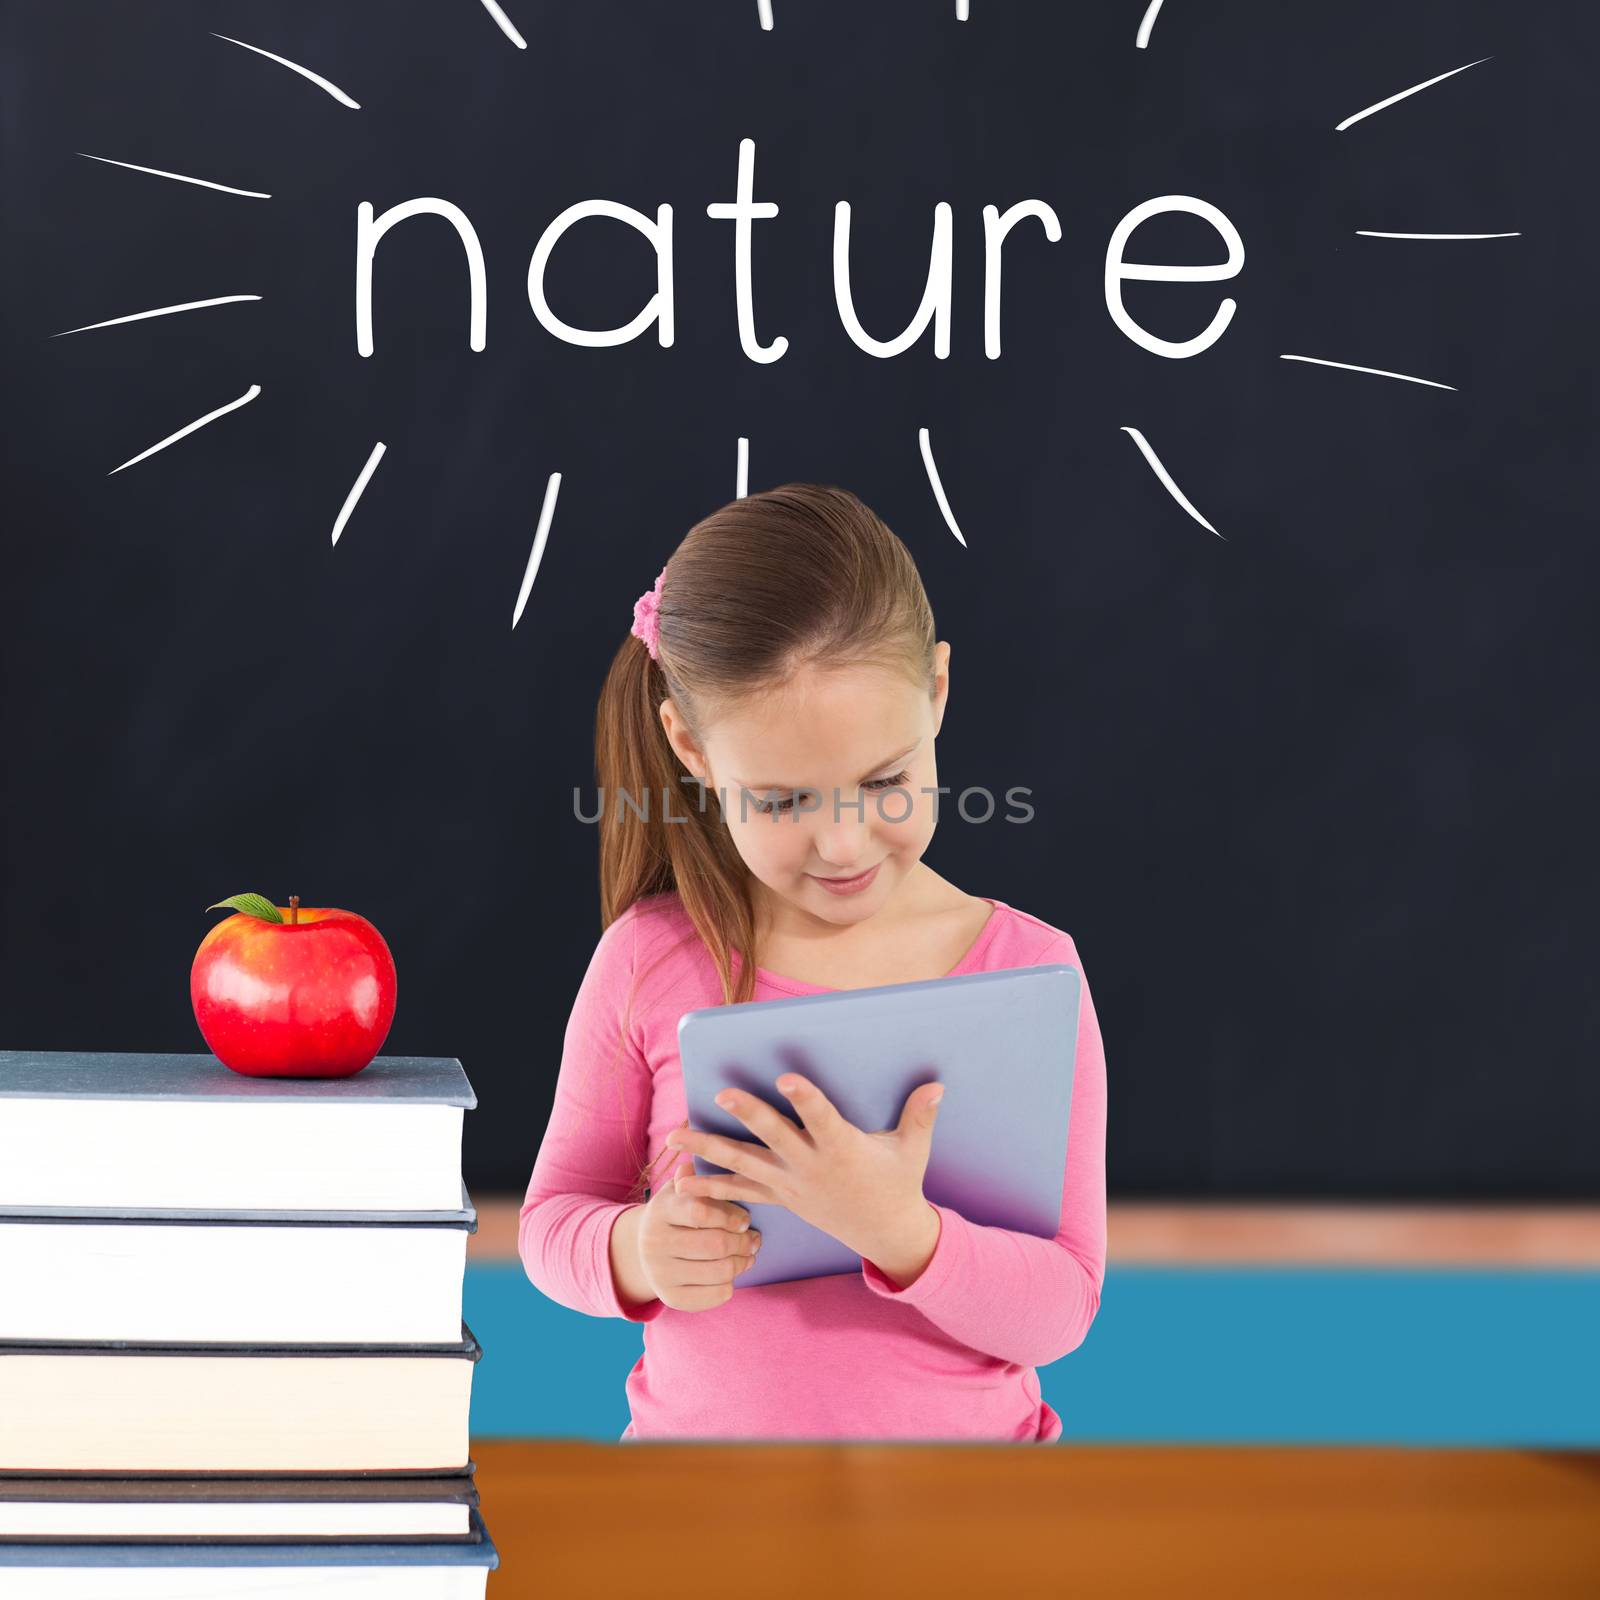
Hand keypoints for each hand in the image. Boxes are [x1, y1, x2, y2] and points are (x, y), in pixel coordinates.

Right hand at [631, 1134, 763, 1311]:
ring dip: (742, 1262)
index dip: (729, 1215)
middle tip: (754, 1238)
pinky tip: (733, 1272)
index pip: (699, 1211)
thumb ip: (693, 1174)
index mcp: (660, 1210)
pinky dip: (730, 1284)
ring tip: (750, 1253)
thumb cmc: (675, 1212)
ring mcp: (660, 1273)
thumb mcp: (679, 1190)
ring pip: (719, 1271)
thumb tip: (695, 1142)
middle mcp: (654, 1243)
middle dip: (742, 1242)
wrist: (642, 1252)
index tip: (745, 1217)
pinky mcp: (670, 1298)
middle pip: (714, 1245)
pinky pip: (714, 1295)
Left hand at [665, 1075, 944, 1266]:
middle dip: (748, 1115)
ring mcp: (791, 1185)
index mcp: (842, 1149)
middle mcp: (811, 1166)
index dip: (805, 1098)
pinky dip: (710, 1188)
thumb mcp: (912, 1151)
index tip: (788, 1077)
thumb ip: (920, 1116)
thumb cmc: (898, 1184)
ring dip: (708, 1149)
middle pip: (775, 1137)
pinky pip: (740, 1194)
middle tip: (723, 1094)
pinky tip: (680, 1182)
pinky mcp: (781, 1198)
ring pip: (744, 1164)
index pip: (821, 1117)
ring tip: (674, 1136)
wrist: (885, 1234)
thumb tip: (937, 1084)